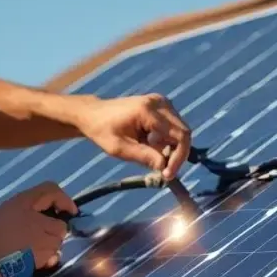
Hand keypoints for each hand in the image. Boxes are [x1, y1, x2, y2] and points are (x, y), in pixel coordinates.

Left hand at [0, 182, 75, 270]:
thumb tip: (58, 229)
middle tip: (60, 241)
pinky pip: (26, 242)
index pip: (51, 190)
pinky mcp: (4, 242)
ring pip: (37, 229)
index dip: (66, 201)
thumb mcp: (46, 236)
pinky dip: (35, 250)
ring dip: (47, 241)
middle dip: (56, 227)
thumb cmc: (19, 250)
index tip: (74, 217)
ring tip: (49, 257)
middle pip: (45, 210)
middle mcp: (13, 209)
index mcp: (22, 201)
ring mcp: (7, 226)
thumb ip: (58, 228)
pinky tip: (38, 263)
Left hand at [75, 93, 190, 179]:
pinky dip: (165, 141)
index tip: (168, 174)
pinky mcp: (160, 105)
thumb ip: (144, 156)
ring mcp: (161, 102)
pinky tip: (148, 145)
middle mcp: (159, 102)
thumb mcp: (119, 149)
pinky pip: (172, 127)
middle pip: (183, 132)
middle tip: (162, 172)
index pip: (179, 135)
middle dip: (176, 155)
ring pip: (179, 131)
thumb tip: (165, 167)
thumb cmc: (103, 131)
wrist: (93, 114)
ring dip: (170, 148)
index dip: (179, 157)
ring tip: (149, 155)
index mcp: (148, 110)